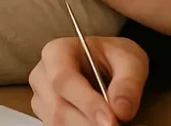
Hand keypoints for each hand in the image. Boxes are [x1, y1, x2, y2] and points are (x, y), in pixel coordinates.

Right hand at [30, 36, 148, 125]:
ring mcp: (41, 99)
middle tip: (117, 125)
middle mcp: (42, 75)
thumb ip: (128, 83)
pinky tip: (99, 124)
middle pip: (59, 108)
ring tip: (112, 122)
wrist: (108, 65)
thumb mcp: (130, 60)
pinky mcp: (46, 117)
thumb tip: (120, 110)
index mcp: (57, 52)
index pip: (64, 79)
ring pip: (58, 123)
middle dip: (91, 121)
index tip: (111, 120)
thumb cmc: (114, 57)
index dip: (87, 103)